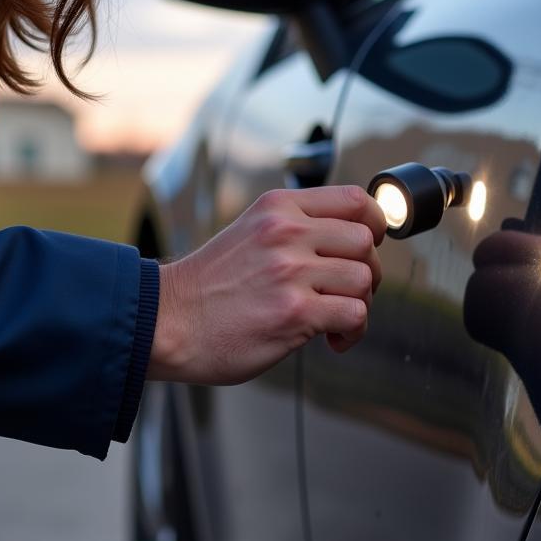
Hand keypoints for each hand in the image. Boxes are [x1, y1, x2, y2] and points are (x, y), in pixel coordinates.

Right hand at [148, 186, 385, 384]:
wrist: (167, 322)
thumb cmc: (208, 288)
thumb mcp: (250, 234)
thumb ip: (294, 229)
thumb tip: (350, 240)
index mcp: (278, 209)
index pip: (355, 201)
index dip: (374, 226)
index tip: (366, 248)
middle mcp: (286, 233)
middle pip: (366, 243)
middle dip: (368, 272)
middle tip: (348, 293)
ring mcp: (290, 273)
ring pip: (364, 280)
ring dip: (360, 305)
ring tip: (336, 320)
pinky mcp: (294, 312)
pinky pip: (354, 315)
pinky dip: (352, 332)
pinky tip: (332, 340)